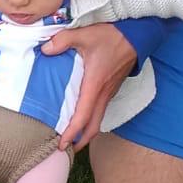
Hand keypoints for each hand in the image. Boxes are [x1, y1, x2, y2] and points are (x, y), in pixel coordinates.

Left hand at [43, 22, 136, 151]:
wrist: (138, 35)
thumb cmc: (113, 36)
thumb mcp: (85, 34)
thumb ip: (62, 41)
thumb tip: (45, 49)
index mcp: (95, 85)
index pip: (83, 116)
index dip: (72, 133)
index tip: (61, 144)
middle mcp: (103, 93)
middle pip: (93, 126)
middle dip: (80, 141)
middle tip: (65, 148)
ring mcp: (110, 92)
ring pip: (98, 119)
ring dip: (86, 131)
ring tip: (71, 135)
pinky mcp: (112, 88)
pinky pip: (101, 109)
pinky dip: (91, 119)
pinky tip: (81, 115)